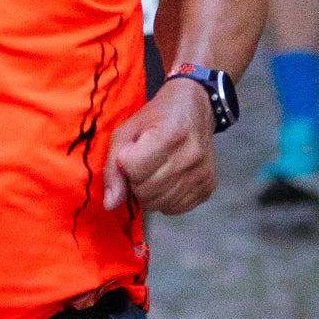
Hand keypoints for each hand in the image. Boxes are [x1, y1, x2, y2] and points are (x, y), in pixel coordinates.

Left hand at [103, 80, 219, 217]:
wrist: (195, 109)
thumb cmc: (157, 117)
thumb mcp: (127, 131)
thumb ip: (113, 168)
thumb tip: (110, 204)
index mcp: (170, 134)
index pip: (133, 169)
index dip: (126, 162)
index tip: (133, 150)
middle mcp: (191, 156)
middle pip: (145, 191)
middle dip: (136, 180)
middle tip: (143, 163)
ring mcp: (202, 174)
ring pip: (159, 204)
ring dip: (149, 192)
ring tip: (154, 171)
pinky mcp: (208, 187)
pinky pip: (175, 209)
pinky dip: (165, 199)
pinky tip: (168, 180)